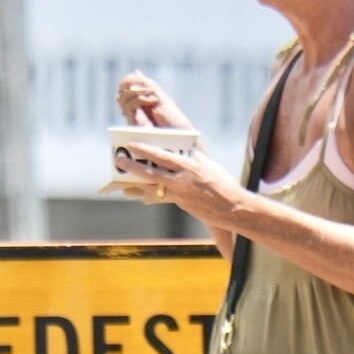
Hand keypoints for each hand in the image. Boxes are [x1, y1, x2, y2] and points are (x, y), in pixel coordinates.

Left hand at [112, 142, 244, 223]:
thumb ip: (194, 158)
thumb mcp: (210, 166)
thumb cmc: (225, 185)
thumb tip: (183, 152)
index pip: (163, 156)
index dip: (146, 150)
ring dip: (135, 182)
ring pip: (152, 187)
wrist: (234, 209)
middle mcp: (182, 181)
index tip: (132, 144)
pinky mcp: (181, 204)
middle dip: (133, 166)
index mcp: (190, 168)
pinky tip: (139, 190)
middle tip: (119, 160)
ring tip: (123, 179)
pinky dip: (149, 192)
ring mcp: (180, 194)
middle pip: (151, 172)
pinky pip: (161, 196)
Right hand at [115, 70, 193, 130]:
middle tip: (149, 88)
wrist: (183, 138)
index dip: (130, 80)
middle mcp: (135, 109)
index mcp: (140, 101)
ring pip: (121, 98)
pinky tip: (153, 101)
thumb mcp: (162, 99)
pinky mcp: (134, 125)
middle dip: (131, 83)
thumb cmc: (175, 121)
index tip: (146, 81)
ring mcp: (133, 117)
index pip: (124, 86)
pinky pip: (128, 107)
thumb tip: (136, 72)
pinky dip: (139, 99)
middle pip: (120, 90)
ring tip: (153, 96)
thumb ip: (149, 87)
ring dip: (136, 92)